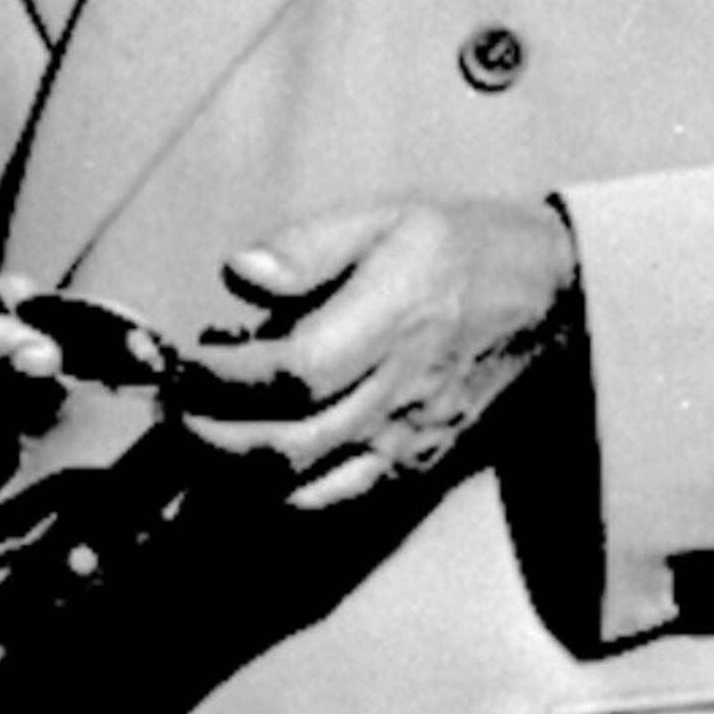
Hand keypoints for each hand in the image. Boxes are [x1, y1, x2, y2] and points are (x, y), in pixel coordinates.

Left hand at [172, 196, 578, 509]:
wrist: (542, 297)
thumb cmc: (454, 246)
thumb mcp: (383, 217)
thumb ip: (307, 248)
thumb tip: (237, 274)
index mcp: (390, 324)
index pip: (292, 373)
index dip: (222, 377)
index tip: (181, 360)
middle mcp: (398, 394)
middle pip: (286, 447)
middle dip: (209, 437)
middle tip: (170, 407)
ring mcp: (405, 440)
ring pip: (303, 486)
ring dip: (233, 472)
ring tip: (198, 432)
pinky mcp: (411, 464)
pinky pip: (335, 495)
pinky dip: (278, 488)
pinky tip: (249, 455)